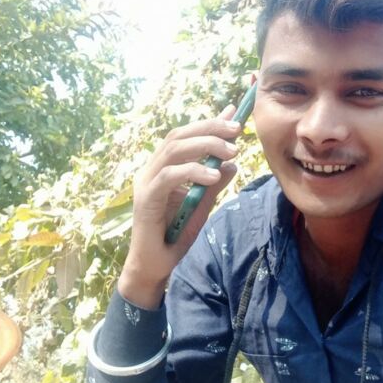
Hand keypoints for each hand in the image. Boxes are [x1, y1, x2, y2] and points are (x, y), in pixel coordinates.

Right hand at [119, 105, 240, 307]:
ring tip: (231, 152)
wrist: (155, 267)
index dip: (208, 123)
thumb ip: (213, 183)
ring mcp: (146, 183)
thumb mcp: (201, 204)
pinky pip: (168, 176)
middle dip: (209, 129)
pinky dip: (192, 172)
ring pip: (173, 151)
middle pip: (178, 136)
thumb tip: (231, 163)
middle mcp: (151, 170)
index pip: (185, 136)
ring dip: (205, 146)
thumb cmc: (175, 236)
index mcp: (163, 168)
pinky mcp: (146, 199)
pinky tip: (214, 176)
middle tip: (237, 130)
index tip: (234, 115)